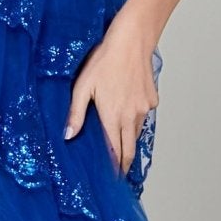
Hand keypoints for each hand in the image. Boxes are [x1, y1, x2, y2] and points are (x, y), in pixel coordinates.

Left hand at [64, 14, 158, 175]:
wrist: (132, 41)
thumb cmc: (105, 60)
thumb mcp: (83, 86)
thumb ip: (76, 114)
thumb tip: (68, 136)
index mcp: (112, 117)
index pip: (115, 152)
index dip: (114, 168)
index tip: (111, 178)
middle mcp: (131, 117)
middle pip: (129, 149)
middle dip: (124, 163)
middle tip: (119, 173)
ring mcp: (144, 109)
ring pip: (137, 132)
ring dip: (128, 140)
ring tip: (120, 145)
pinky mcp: (152, 100)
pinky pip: (144, 116)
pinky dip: (136, 119)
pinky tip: (127, 110)